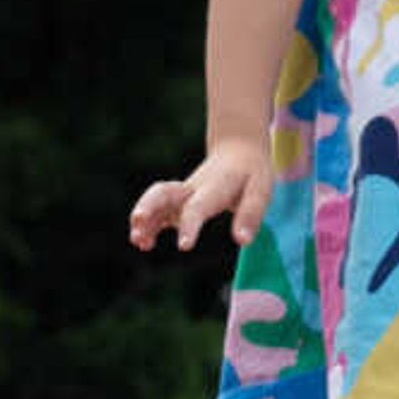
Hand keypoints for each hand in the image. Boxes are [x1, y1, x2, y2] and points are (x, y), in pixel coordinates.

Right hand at [127, 137, 273, 251]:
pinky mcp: (178, 201)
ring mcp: (182, 193)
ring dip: (145, 218)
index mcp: (214, 187)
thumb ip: (251, 215)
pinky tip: (144, 243)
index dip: (190, 225)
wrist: (237, 151)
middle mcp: (193, 188)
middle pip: (165, 193)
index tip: (183, 246)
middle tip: (138, 221)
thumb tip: (242, 241)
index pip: (198, 207)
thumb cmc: (251, 173)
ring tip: (137, 240)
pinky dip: (148, 225)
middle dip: (150, 207)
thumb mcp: (261, 190)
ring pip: (156, 200)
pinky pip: (158, 210)